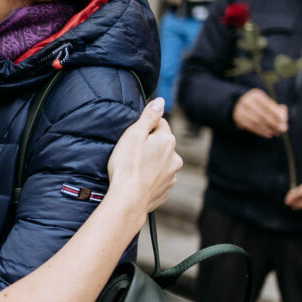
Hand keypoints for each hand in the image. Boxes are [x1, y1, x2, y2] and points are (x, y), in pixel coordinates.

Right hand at [107, 98, 182, 213]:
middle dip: (150, 145)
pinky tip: (137, 180)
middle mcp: (175, 158)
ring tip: (133, 168)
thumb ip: (149, 117)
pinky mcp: (165, 190)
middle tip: (131, 152)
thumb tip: (161, 101)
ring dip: (151, 162)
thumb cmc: (127, 166)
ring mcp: (171, 176)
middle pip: (162, 144)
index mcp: (167, 141)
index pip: (160, 123)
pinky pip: (158, 178)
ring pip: (161, 162)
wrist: (128, 200)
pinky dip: (150, 177)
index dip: (146, 127)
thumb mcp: (133, 135)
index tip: (134, 135)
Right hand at [233, 89, 287, 137]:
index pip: (268, 105)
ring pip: (256, 121)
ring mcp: (240, 110)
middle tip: (282, 129)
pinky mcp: (238, 118)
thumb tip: (284, 119)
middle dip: (273, 123)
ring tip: (276, 133)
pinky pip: (251, 126)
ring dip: (268, 129)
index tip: (285, 120)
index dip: (276, 113)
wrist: (241, 106)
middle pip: (262, 114)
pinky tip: (268, 135)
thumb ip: (278, 109)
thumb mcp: (268, 104)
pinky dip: (261, 131)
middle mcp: (246, 101)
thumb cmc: (260, 106)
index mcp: (255, 95)